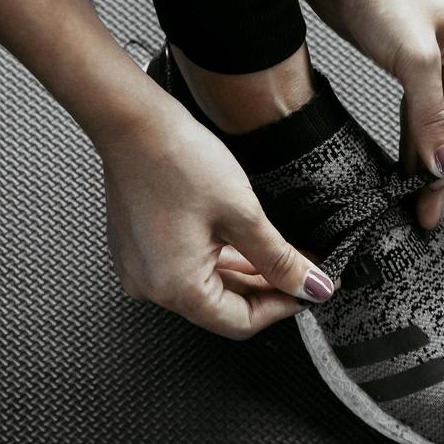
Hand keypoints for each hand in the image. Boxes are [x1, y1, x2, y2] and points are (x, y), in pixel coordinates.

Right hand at [97, 91, 334, 338]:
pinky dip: (219, 257)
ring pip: (207, 284)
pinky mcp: (139, 249)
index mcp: (175, 288)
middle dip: (267, 287)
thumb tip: (310, 286)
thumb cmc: (176, 159)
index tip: (310, 290)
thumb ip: (279, 258)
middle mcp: (152, 286)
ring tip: (281, 250)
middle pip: (223, 305)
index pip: (240, 322)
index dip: (282, 307)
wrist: (133, 121)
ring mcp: (141, 268)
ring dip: (246, 271)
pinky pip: (187, 265)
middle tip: (302, 267)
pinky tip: (246, 240)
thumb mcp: (242, 212)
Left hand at [301, 0, 443, 229]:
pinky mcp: (402, 62)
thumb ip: (430, 115)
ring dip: (424, 158)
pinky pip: (413, 111)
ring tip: (411, 199)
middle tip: (425, 207)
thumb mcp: (412, 58)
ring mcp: (431, 59)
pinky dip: (408, 139)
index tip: (437, 182)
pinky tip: (399, 166)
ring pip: (435, 121)